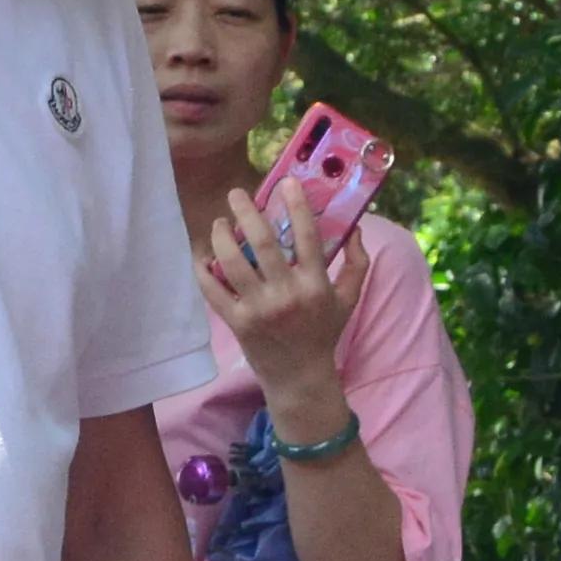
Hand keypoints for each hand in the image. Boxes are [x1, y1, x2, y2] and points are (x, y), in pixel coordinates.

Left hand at [199, 184, 367, 431]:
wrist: (300, 378)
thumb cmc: (324, 333)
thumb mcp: (349, 299)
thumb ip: (357, 263)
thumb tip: (356, 227)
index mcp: (315, 285)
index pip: (307, 236)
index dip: (296, 205)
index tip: (286, 182)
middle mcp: (286, 295)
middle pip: (262, 243)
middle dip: (246, 212)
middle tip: (236, 194)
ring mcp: (258, 310)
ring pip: (232, 263)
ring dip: (221, 236)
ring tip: (219, 223)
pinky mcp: (236, 323)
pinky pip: (213, 290)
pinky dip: (203, 270)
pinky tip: (203, 254)